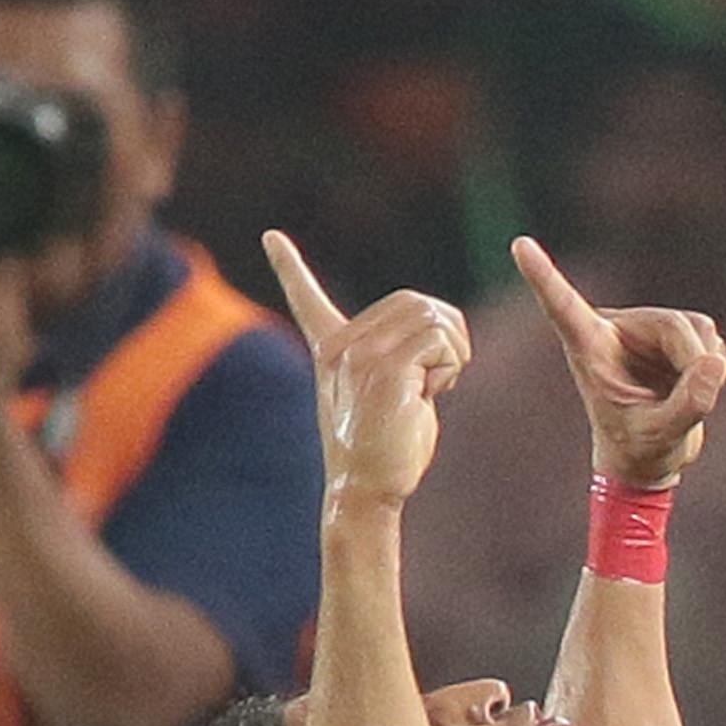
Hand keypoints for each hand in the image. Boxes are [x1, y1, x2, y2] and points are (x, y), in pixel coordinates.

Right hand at [266, 230, 467, 509]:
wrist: (366, 488)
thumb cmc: (387, 450)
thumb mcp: (388, 393)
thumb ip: (398, 357)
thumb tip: (433, 331)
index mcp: (331, 348)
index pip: (305, 298)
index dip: (289, 268)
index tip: (272, 237)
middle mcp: (340, 345)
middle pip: (416, 301)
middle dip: (446, 334)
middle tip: (438, 376)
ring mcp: (360, 354)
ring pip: (434, 318)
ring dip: (453, 351)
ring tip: (433, 387)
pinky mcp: (385, 368)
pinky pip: (441, 341)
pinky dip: (453, 365)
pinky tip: (432, 395)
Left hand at [511, 236, 725, 486]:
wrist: (650, 455)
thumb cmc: (639, 447)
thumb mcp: (660, 436)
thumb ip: (688, 405)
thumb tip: (713, 362)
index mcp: (588, 348)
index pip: (564, 307)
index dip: (544, 276)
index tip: (519, 245)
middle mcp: (614, 328)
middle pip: (672, 326)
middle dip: (695, 362)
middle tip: (702, 401)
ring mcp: (646, 327)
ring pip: (697, 328)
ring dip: (707, 366)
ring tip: (689, 399)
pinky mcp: (674, 331)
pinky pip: (709, 335)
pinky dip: (714, 364)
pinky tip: (696, 384)